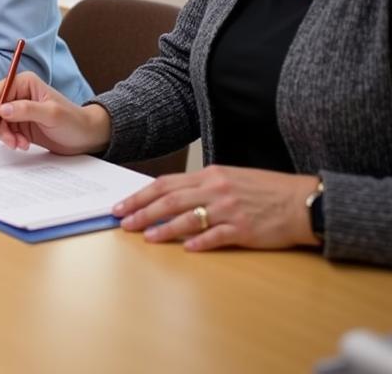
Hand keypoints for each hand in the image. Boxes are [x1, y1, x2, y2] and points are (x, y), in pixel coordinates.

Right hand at [0, 71, 110, 154]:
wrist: (86, 137)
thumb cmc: (74, 121)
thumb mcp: (51, 114)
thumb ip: (26, 110)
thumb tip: (2, 109)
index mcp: (25, 83)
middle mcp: (19, 94)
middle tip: (11, 141)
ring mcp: (19, 110)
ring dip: (6, 136)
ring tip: (20, 145)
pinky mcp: (20, 124)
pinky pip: (6, 132)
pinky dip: (11, 140)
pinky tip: (23, 145)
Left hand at [112, 166, 319, 251]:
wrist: (301, 201)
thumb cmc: (264, 190)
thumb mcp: (229, 178)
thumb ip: (202, 186)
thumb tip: (172, 197)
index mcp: (209, 174)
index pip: (166, 184)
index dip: (141, 195)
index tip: (122, 205)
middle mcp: (215, 189)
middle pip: (170, 200)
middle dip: (143, 211)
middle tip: (124, 222)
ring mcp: (229, 209)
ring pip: (188, 218)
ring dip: (164, 228)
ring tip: (146, 237)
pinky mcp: (244, 229)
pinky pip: (216, 236)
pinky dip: (199, 242)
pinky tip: (186, 248)